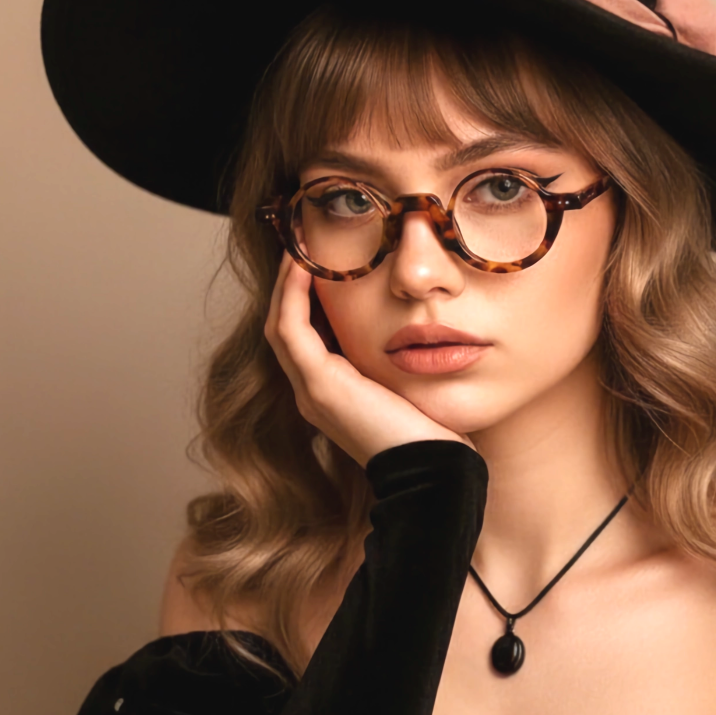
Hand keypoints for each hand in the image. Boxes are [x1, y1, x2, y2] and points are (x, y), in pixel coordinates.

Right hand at [264, 251, 476, 468]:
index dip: (304, 298)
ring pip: (281, 325)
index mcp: (332, 394)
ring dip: (286, 283)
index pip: (305, 337)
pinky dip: (293, 295)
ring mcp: (311, 391)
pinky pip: (291, 329)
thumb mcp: (411, 387)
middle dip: (290, 285)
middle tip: (299, 243)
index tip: (317, 260)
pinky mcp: (320, 386)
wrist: (434, 471)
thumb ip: (400, 361)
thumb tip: (420, 331)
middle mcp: (312, 393)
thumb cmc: (434, 435)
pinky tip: (304, 265)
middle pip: (285, 327)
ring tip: (297, 246)